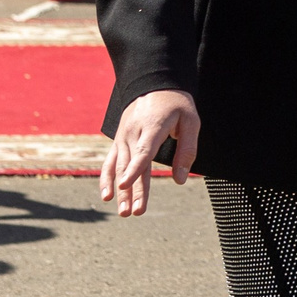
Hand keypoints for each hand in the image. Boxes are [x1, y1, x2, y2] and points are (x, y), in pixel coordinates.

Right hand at [99, 89, 199, 216]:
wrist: (154, 83)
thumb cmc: (176, 104)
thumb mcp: (191, 122)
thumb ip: (187, 151)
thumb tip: (180, 180)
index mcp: (153, 126)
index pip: (142, 151)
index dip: (134, 169)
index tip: (125, 185)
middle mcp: (133, 133)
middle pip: (131, 165)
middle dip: (133, 191)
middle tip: (136, 213)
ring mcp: (123, 137)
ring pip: (118, 167)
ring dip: (120, 191)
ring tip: (123, 212)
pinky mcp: (119, 140)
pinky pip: (110, 161)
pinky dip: (106, 178)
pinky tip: (107, 196)